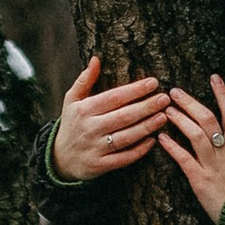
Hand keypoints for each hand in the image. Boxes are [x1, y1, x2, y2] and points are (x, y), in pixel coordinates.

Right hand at [51, 53, 171, 181]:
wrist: (60, 158)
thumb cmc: (72, 123)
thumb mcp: (71, 100)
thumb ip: (84, 80)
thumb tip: (96, 59)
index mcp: (84, 110)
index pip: (114, 97)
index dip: (135, 90)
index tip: (154, 82)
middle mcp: (90, 128)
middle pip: (124, 116)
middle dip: (147, 107)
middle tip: (165, 99)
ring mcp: (95, 148)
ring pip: (126, 137)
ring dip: (147, 127)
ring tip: (164, 116)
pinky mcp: (100, 165)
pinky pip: (124, 158)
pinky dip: (139, 150)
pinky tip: (153, 141)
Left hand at [159, 76, 224, 224]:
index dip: (222, 94)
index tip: (213, 77)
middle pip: (207, 119)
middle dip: (189, 103)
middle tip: (174, 92)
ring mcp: (213, 165)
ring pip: (195, 134)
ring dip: (179, 119)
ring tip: (165, 110)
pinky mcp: (201, 181)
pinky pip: (184, 159)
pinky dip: (171, 147)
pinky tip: (160, 138)